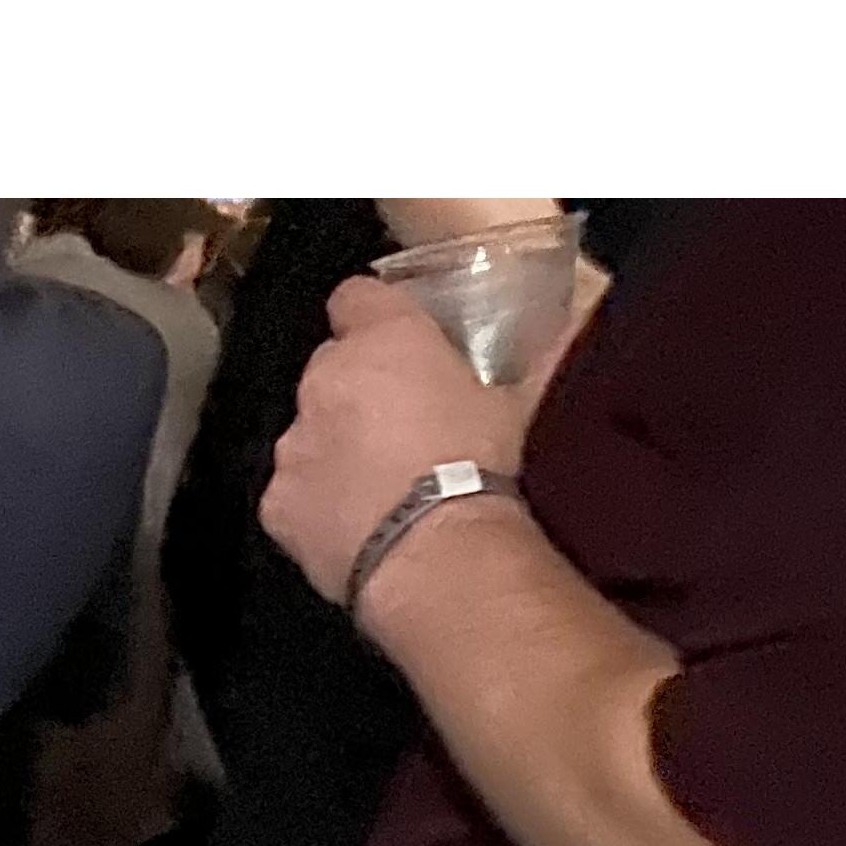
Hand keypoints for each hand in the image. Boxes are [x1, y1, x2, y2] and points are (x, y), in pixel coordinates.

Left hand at [261, 280, 547, 609]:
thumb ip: (518, 360)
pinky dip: (312, 502)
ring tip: (374, 482)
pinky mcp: (275, 502)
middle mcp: (325, 379)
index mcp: (383, 338)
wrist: (434, 548)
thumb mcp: (511, 399)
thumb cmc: (479, 462)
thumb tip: (570, 331)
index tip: (387, 336)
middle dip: (353, 388)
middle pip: (328, 368)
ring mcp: (293, 443)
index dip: (370, 315)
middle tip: (393, 422)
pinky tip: (349, 522)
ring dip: (331, 446)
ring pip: (305, 432)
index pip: (355, 296)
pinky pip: (291, 492)